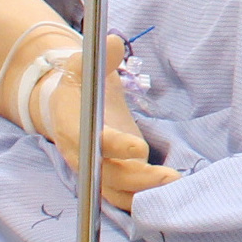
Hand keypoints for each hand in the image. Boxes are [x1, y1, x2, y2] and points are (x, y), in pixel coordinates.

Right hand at [41, 36, 181, 210]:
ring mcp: (95, 169)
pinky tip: (171, 198)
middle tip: (172, 178)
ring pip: (116, 192)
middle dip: (139, 179)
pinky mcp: (109, 177)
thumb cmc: (78, 84)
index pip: (94, 140)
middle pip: (108, 174)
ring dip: (145, 195)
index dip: (114, 146)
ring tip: (178, 190)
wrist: (63, 104)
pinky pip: (122, 196)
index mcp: (75, 126)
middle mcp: (83, 154)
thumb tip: (113, 42)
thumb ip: (100, 56)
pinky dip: (143, 200)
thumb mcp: (84, 64)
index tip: (138, 148)